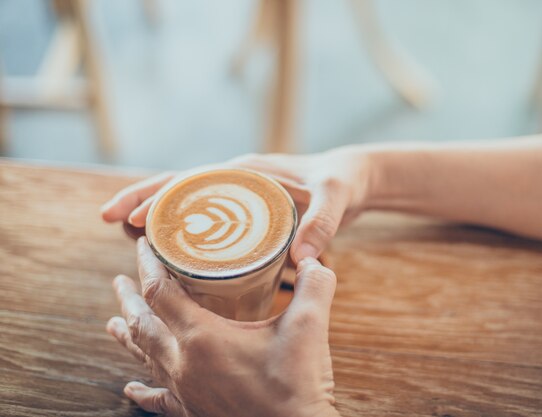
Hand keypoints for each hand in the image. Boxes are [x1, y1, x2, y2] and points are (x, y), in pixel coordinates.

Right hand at [100, 148, 371, 261]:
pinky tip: (172, 251)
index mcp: (246, 172)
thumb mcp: (336, 196)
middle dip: (142, 199)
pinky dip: (186, 231)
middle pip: (179, 189)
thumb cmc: (342, 181)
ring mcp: (239, 197)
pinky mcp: (247, 213)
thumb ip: (323, 223)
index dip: (158, 196)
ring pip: (188, 205)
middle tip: (107, 219)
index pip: (192, 180)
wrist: (355, 181)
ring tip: (126, 236)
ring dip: (158, 215)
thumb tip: (301, 259)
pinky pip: (208, 221)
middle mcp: (237, 182)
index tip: (130, 216)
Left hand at [106, 237, 339, 416]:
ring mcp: (185, 390)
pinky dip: (142, 390)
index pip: (160, 292)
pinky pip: (158, 398)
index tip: (144, 245)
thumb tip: (312, 258)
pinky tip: (130, 388)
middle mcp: (184, 363)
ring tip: (113, 322)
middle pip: (142, 324)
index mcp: (203, 337)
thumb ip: (314, 285)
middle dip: (129, 299)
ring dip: (128, 336)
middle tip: (119, 281)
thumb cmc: (297, 385)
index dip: (148, 265)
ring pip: (145, 357)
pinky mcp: (193, 410)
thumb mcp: (310, 327)